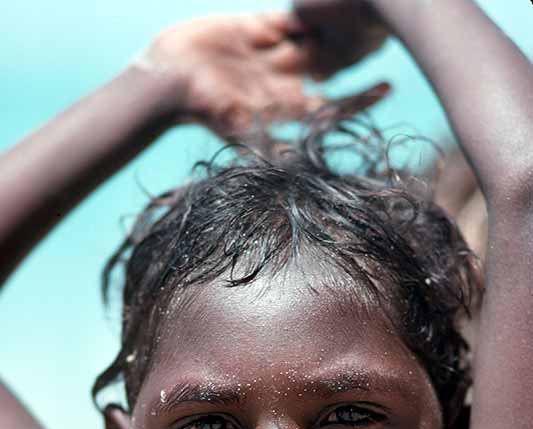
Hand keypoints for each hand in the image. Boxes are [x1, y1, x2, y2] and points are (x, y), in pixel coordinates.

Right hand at [142, 12, 385, 137]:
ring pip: (314, 38)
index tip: (386, 89)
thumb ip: (270, 141)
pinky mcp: (252, 28)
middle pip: (331, 66)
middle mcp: (282, 80)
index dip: (359, 99)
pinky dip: (307, 10)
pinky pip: (287, 17)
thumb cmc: (202, 111)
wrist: (166, 83)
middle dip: (358, 54)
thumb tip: (299, 159)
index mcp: (285, 106)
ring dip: (338, 27)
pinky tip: (328, 0)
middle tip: (388, 37)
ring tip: (369, 11)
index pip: (331, 104)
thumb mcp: (239, 130)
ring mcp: (269, 53)